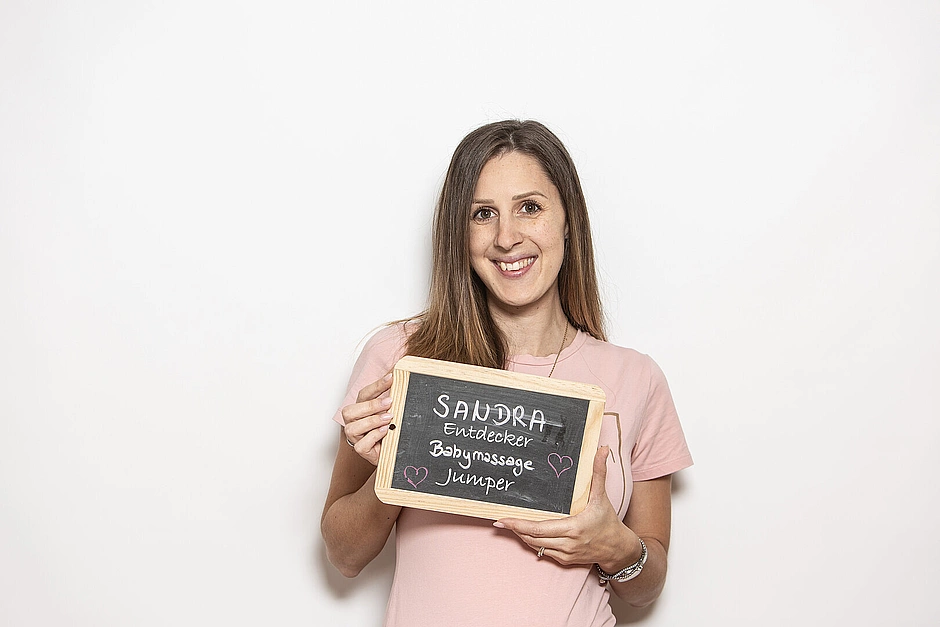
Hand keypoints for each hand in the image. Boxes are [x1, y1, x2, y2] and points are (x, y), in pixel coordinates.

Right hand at [340, 372, 393, 465]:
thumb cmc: (390, 429)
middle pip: (350, 411)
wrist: (394, 451)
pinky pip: (361, 445)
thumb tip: (397, 372)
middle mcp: (355, 422)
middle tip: (389, 402)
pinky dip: (373, 436)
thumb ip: (390, 392)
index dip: (376, 386)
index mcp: (361, 409)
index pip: (364, 394)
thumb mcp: (391, 409)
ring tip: (388, 418)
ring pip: (352, 428)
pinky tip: (385, 431)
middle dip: (370, 405)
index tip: (391, 378)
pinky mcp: (362, 450)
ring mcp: (357, 438)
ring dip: (371, 421)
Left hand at [494, 446, 641, 570]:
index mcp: (573, 527)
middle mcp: (567, 543)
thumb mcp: (602, 496)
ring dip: (523, 535)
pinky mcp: (565, 560)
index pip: (539, 528)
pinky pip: (543, 552)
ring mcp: (565, 554)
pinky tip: (529, 533)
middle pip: (532, 538)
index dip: (518, 524)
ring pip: (536, 546)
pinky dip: (534, 542)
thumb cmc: (608, 521)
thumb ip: (599, 472)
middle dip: (515, 529)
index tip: (502, 521)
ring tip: (512, 524)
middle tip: (500, 521)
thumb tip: (603, 449)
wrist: (618, 549)